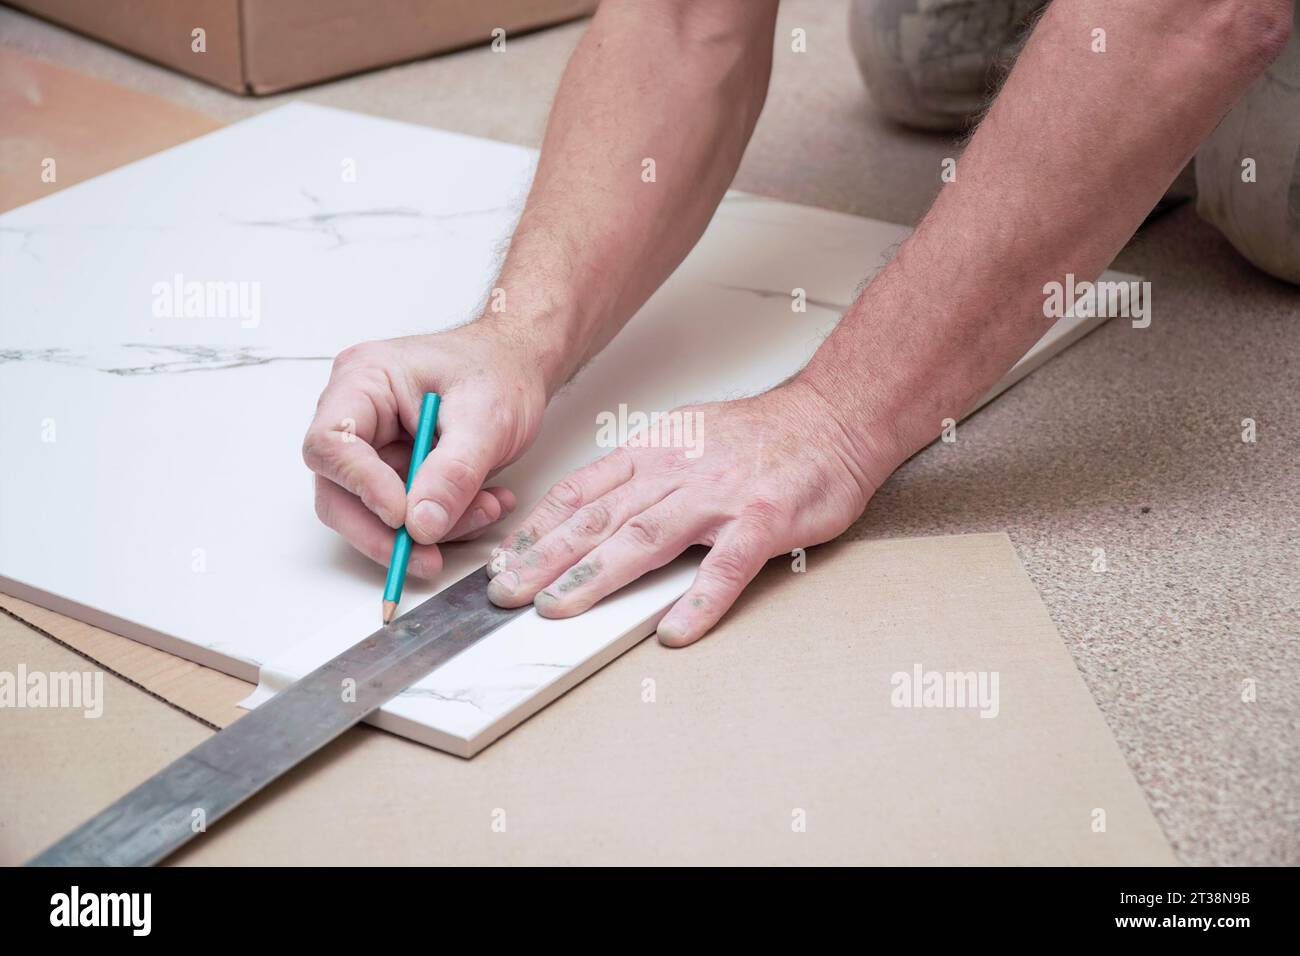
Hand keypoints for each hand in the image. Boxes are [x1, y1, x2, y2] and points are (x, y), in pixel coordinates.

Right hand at [302, 323, 548, 578]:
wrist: (520, 367)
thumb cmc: (499, 370)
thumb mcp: (486, 418)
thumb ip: (454, 472)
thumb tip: (421, 525)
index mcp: (364, 380)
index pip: (331, 443)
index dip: (360, 486)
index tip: (402, 515)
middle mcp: (357, 414)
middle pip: (339, 490)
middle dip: (385, 532)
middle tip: (426, 559)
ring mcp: (374, 446)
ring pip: (373, 513)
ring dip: (428, 529)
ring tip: (485, 510)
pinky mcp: (396, 471)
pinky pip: (406, 514)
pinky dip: (444, 521)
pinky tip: (483, 504)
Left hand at [485, 379, 887, 645]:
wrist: (833, 417)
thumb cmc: (762, 437)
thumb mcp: (685, 438)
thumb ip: (642, 475)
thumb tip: (593, 510)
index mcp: (654, 453)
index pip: (581, 492)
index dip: (537, 528)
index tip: (503, 561)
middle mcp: (677, 472)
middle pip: (598, 518)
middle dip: (545, 558)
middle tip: (506, 593)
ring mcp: (720, 497)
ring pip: (645, 538)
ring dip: (596, 576)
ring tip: (559, 610)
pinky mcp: (764, 520)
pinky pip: (726, 567)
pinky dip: (699, 601)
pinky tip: (673, 630)